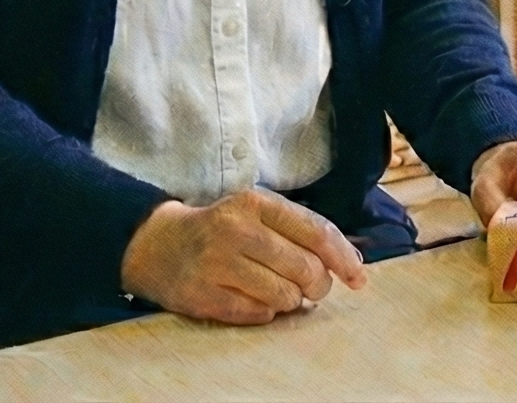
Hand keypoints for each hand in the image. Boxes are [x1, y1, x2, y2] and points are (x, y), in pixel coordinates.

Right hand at [118, 190, 369, 324]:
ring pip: (284, 295)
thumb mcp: (257, 212)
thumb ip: (301, 230)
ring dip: (291, 299)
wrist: (158, 245)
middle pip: (305, 268)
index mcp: (255, 202)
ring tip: (278, 290)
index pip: (316, 231)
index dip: (344, 258)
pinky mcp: (202, 295)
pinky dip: (265, 311)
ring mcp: (216, 263)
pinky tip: (253, 298)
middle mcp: (236, 229)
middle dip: (317, 285)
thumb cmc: (222, 229)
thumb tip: (352, 262)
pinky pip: (258, 314)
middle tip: (311, 288)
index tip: (358, 277)